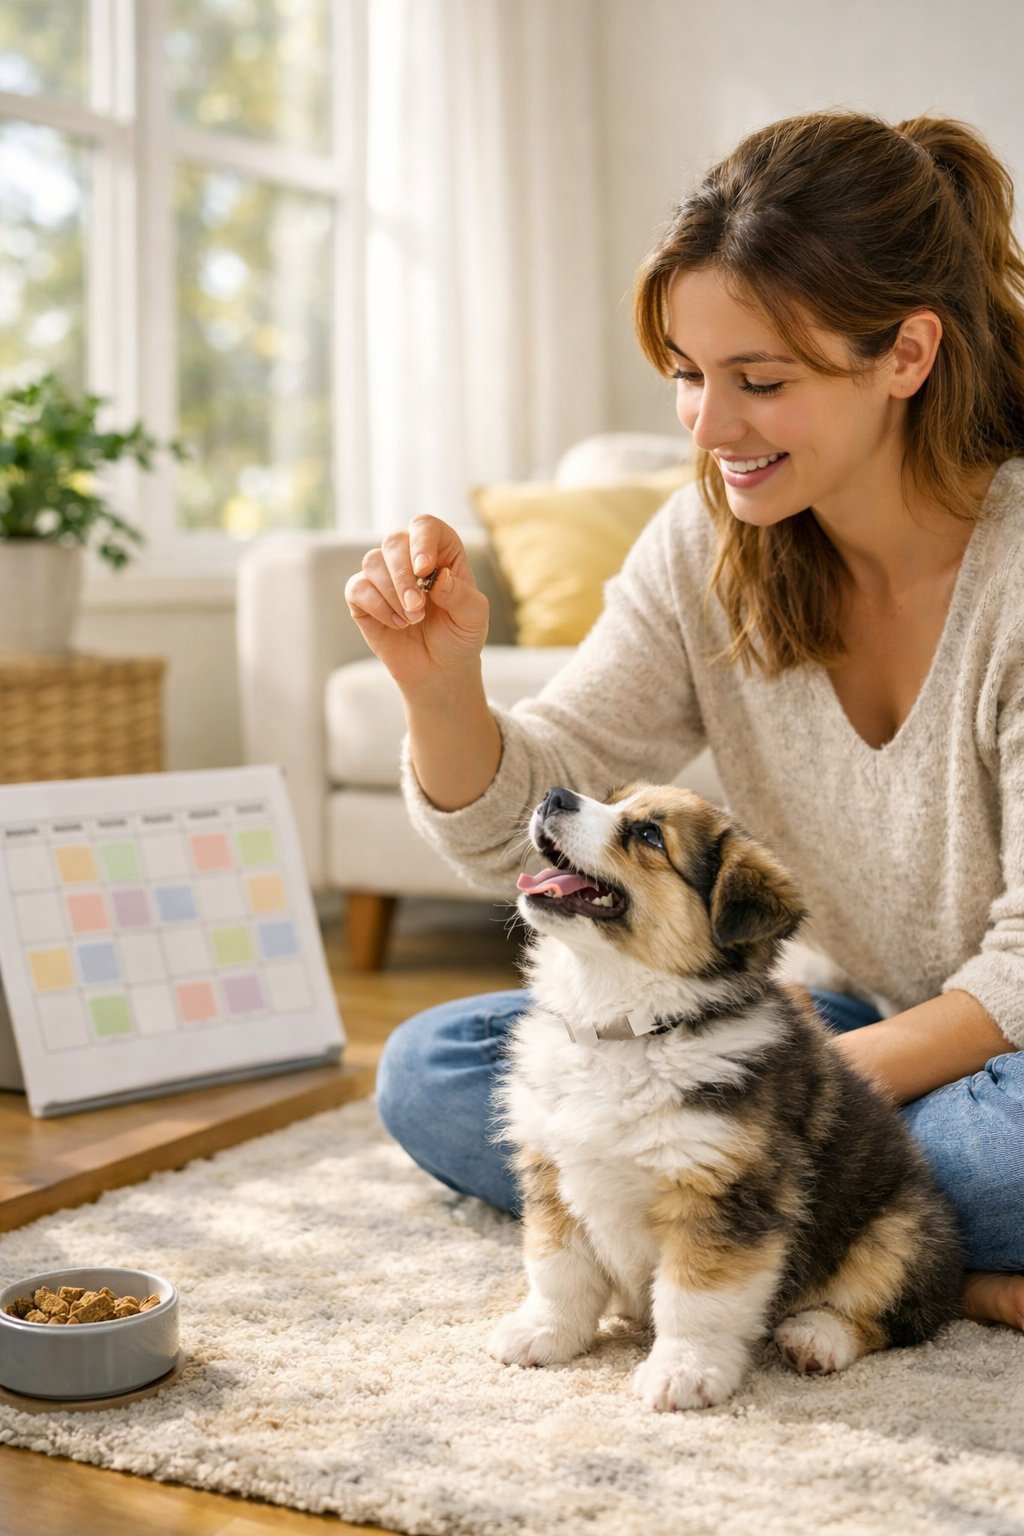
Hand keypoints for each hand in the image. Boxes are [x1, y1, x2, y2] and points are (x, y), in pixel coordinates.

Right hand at [344, 516, 489, 689]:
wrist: (438, 669)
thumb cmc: (459, 635)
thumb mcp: (473, 617)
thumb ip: (461, 595)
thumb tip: (439, 577)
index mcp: (440, 552)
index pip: (425, 526)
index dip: (422, 541)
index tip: (425, 570)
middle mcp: (409, 557)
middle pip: (394, 541)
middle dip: (404, 576)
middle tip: (418, 608)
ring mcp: (384, 576)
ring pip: (372, 562)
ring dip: (392, 594)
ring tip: (413, 620)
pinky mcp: (363, 597)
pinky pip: (357, 587)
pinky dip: (377, 607)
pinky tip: (397, 624)